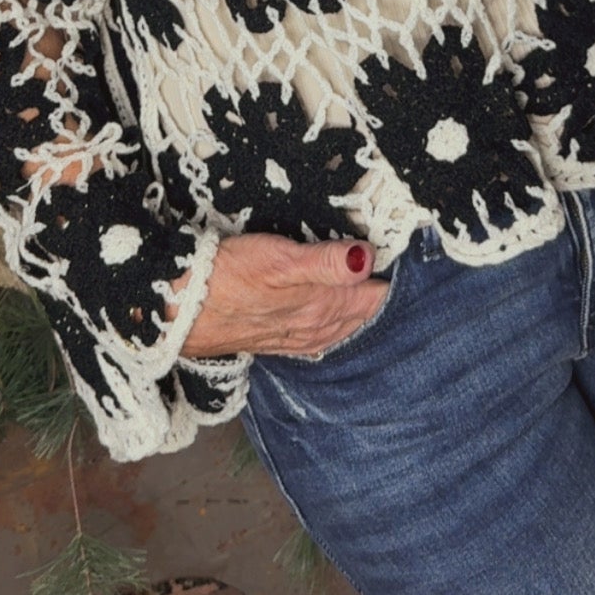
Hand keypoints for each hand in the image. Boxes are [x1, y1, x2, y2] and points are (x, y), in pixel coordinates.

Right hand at [171, 233, 387, 359]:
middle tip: (407, 272)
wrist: (182, 311)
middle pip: (364, 312)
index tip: (411, 256)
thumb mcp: (280, 260)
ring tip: (381, 295)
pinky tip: (336, 326)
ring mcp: (298, 335)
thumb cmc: (229, 278)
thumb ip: (326, 262)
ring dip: (363, 311)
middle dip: (384, 294)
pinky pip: (320, 337)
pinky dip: (337, 327)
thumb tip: (368, 259)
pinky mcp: (278, 339)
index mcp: (325, 305)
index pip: (375, 295)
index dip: (394, 276)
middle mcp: (317, 325)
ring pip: (344, 325)